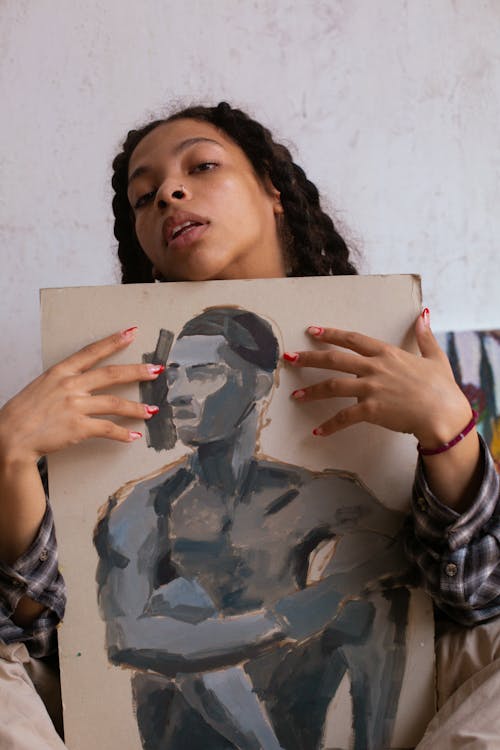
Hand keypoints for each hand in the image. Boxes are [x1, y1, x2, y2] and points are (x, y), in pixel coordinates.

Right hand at [0, 327, 162, 465]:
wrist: (9, 436)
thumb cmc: (23, 412)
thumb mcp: (41, 386)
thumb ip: (63, 381)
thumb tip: (83, 382)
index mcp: (60, 372)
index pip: (92, 352)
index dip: (114, 341)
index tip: (131, 333)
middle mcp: (70, 386)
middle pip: (112, 375)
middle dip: (138, 371)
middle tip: (156, 370)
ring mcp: (75, 406)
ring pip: (115, 404)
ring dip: (137, 408)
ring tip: (152, 411)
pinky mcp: (78, 428)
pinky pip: (107, 429)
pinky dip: (122, 434)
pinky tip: (133, 436)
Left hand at [284, 311, 471, 447]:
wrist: (443, 413)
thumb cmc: (441, 387)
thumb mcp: (434, 357)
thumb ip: (425, 335)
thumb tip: (424, 314)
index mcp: (386, 353)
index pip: (352, 339)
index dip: (330, 334)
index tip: (312, 331)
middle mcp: (375, 367)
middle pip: (334, 359)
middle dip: (308, 358)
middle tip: (289, 359)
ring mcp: (371, 388)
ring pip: (333, 386)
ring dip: (311, 391)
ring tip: (295, 396)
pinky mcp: (371, 410)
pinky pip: (344, 417)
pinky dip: (330, 425)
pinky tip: (317, 431)